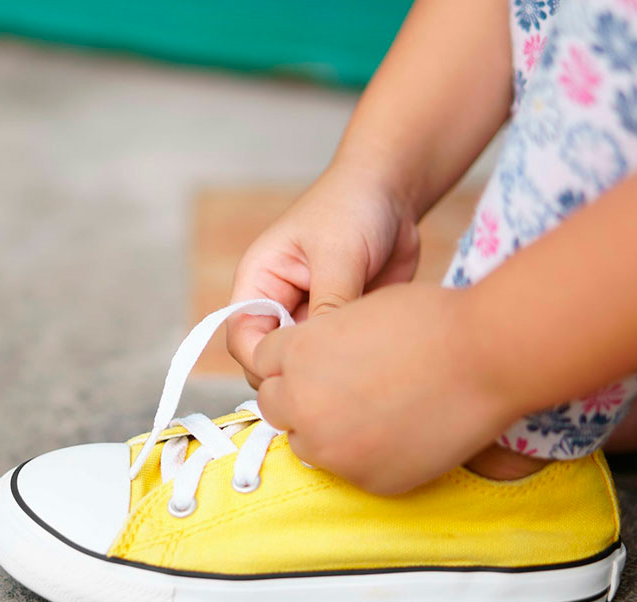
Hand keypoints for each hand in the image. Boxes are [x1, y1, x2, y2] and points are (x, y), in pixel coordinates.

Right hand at [226, 164, 418, 387]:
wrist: (393, 191)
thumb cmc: (352, 206)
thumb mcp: (338, 254)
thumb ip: (328, 305)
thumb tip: (321, 355)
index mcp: (259, 281)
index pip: (242, 338)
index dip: (262, 360)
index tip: (298, 373)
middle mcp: (278, 303)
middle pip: (270, 356)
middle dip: (294, 370)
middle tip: (333, 376)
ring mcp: (309, 314)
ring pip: (304, 360)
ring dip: (326, 365)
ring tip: (358, 360)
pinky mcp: (339, 321)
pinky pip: (336, 354)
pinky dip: (350, 359)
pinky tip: (374, 351)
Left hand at [253, 283, 515, 494]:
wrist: (487, 358)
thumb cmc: (431, 321)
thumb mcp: (357, 311)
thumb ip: (320, 339)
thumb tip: (309, 360)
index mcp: (295, 354)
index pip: (263, 361)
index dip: (290, 357)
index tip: (313, 358)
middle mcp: (302, 403)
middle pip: (274, 405)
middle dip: (298, 396)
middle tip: (338, 387)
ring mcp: (332, 448)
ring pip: (304, 443)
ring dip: (324, 429)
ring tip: (369, 410)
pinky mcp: (364, 479)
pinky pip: (346, 470)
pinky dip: (363, 455)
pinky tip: (397, 432)